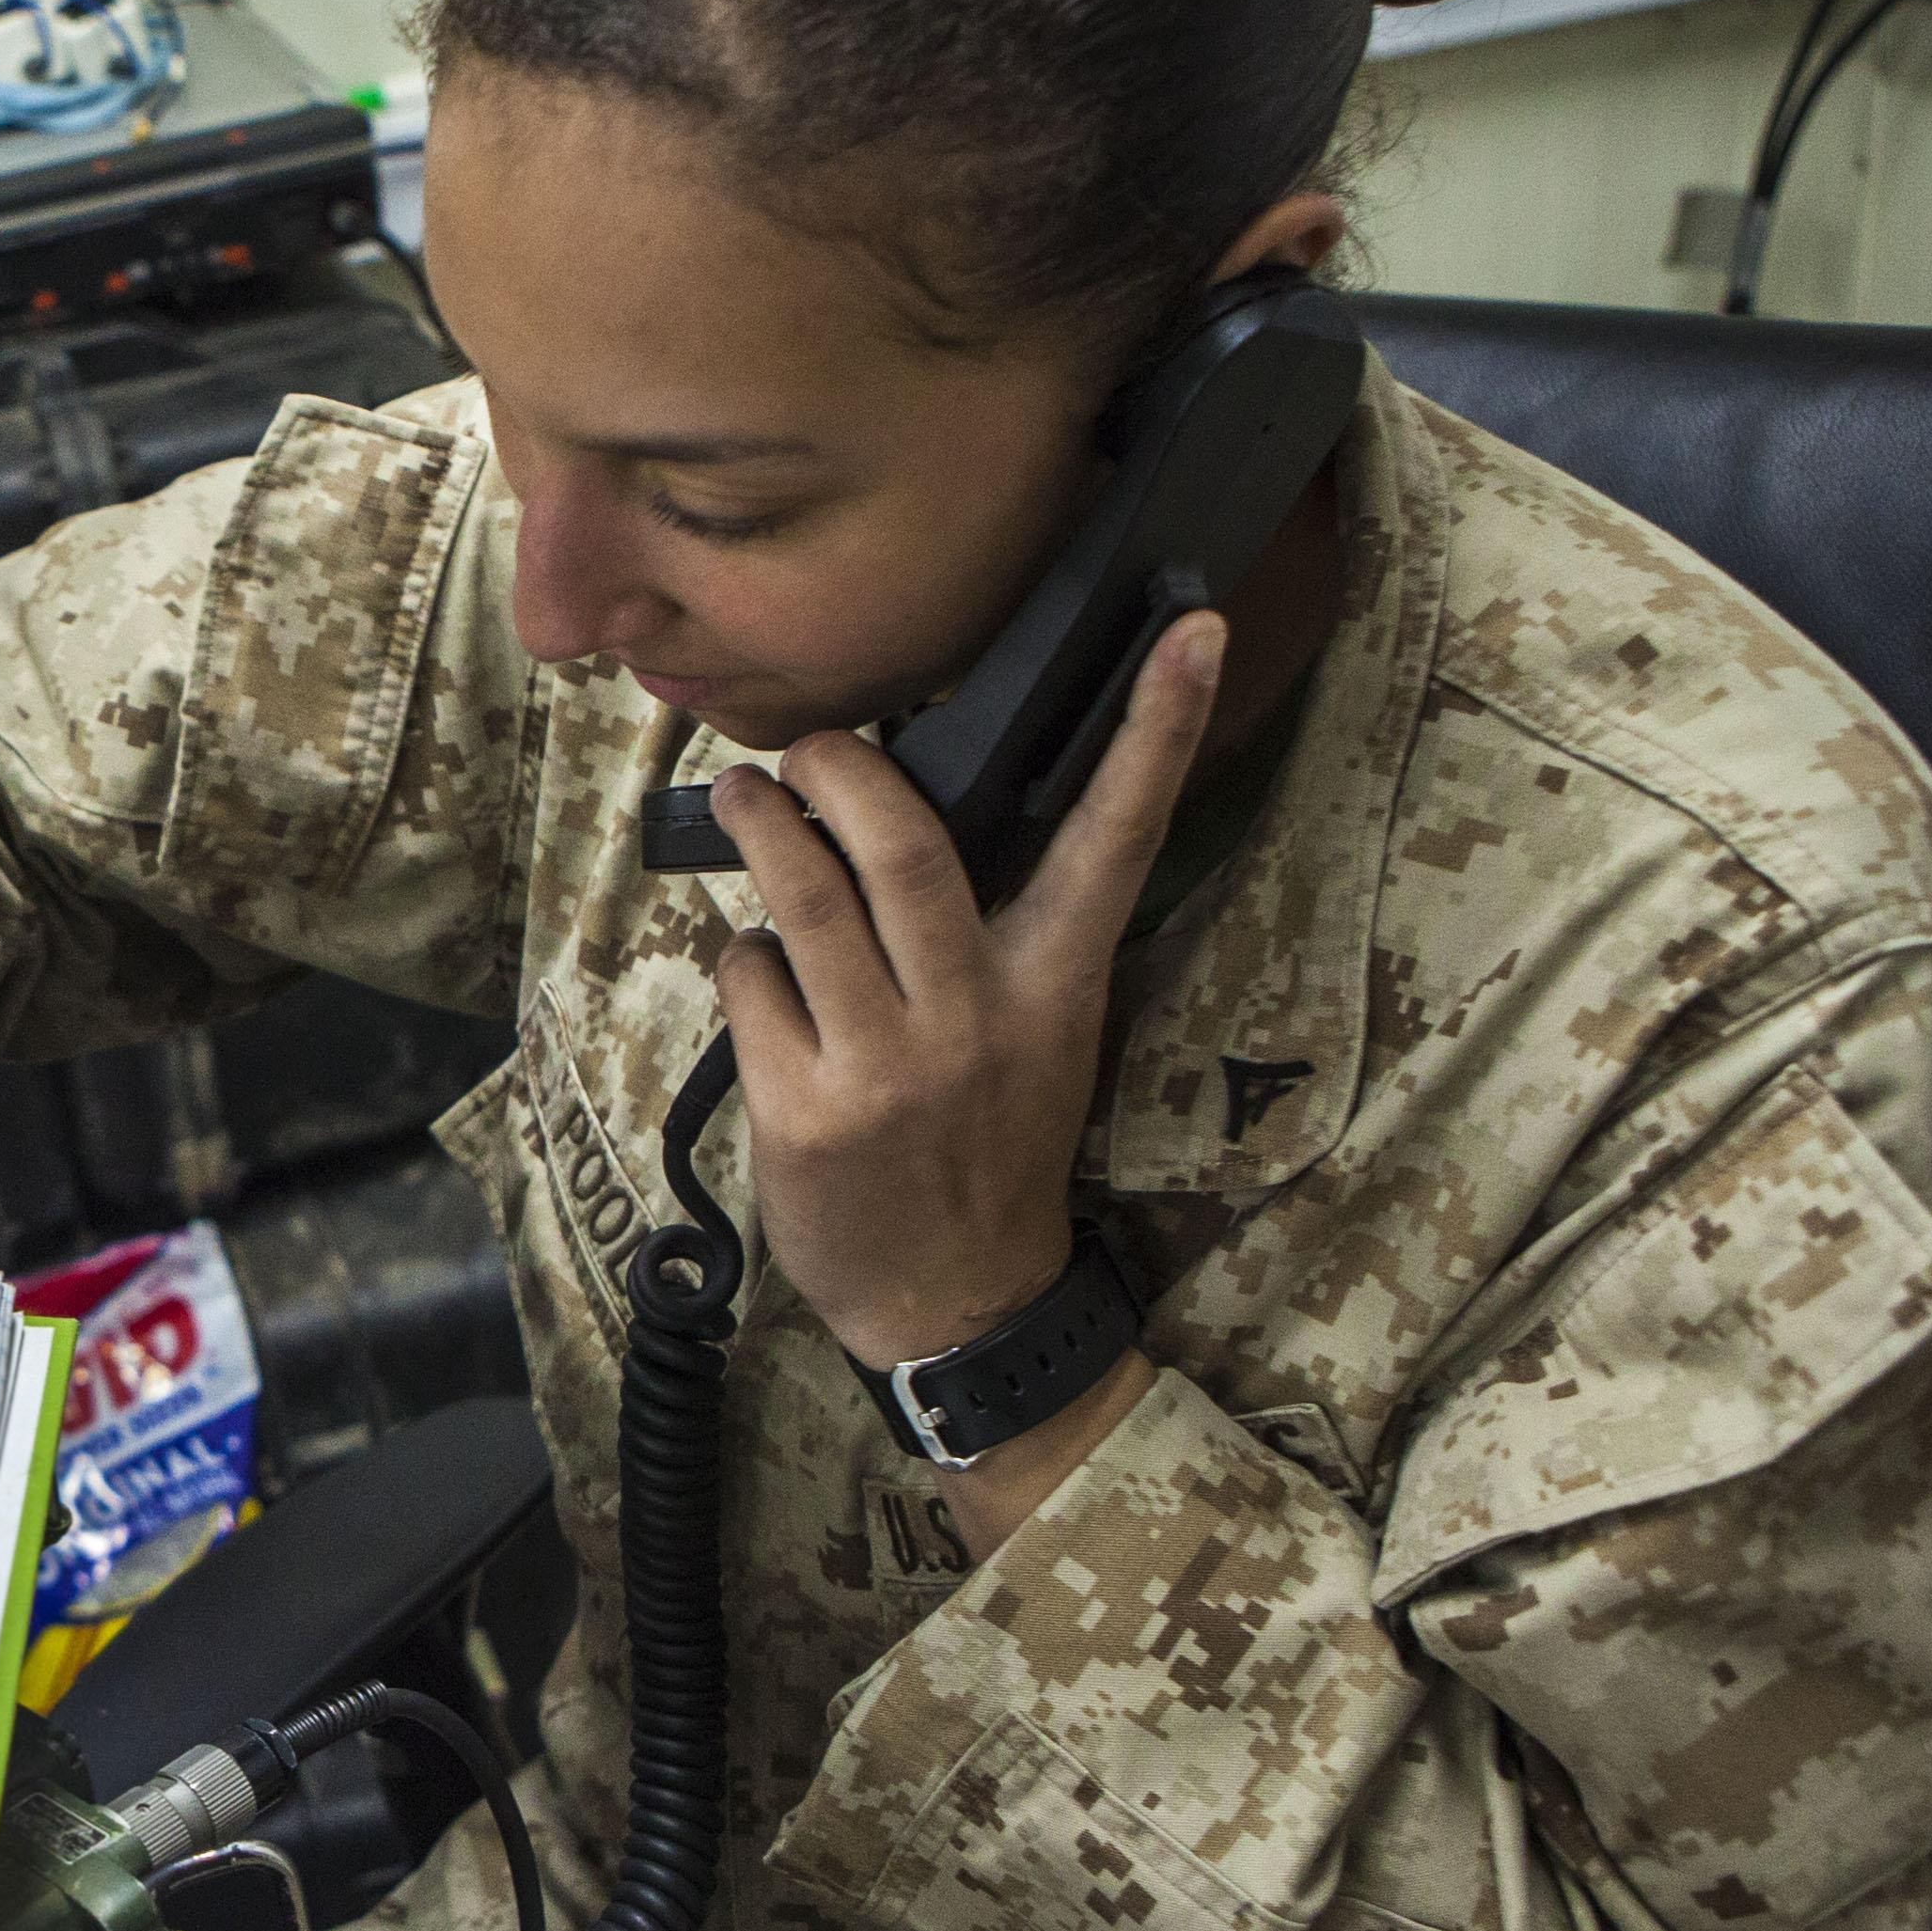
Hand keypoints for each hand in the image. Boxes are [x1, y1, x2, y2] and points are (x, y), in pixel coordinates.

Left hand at [708, 613, 1225, 1529]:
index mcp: (1057, 985)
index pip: (1116, 840)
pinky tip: (762, 977)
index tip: (1186, 629)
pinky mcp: (805, 1110)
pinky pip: (752, 984)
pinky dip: (745, 961)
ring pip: (806, 902)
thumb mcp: (1033, 1036)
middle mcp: (978, 1017)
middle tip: (805, 746)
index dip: (1155, 732)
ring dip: (763, 832)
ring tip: (746, 799)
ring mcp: (888, 1066)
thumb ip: (993, 935)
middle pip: (906, 848)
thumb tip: (909, 815)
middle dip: (842, 772)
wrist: (956, 1300)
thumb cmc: (986, 1146)